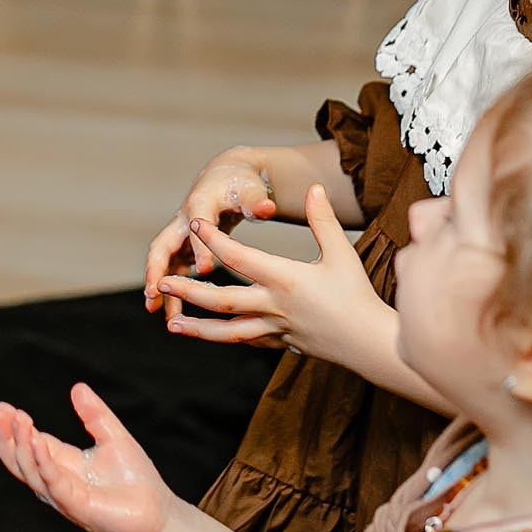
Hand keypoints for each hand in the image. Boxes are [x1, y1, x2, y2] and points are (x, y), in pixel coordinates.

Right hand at [0, 385, 175, 531]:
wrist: (158, 512)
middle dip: (6, 436)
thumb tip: (77, 387)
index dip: (15, 426)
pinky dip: (42, 461)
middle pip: (20, 459)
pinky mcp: (75, 505)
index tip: (3, 407)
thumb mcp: (113, 436)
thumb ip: (94, 414)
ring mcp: (63, 494)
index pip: (30, 443)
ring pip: (29, 471)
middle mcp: (57, 479)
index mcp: (63, 463)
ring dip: (20, 445)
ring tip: (17, 419)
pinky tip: (37, 440)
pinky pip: (52, 482)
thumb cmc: (136, 479)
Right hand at [144, 148, 278, 320]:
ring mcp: (181, 234)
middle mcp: (184, 220)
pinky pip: (172, 268)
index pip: (196, 225)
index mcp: (201, 204)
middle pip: (162, 244)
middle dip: (156, 269)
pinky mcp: (184, 245)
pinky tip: (172, 311)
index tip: (206, 271)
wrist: (228, 179)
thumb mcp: (251, 190)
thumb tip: (267, 209)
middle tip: (154, 293)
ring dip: (157, 283)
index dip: (200, 246)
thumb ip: (258, 202)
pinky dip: (170, 287)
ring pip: (163, 260)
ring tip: (155, 310)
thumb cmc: (241, 186)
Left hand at [154, 185, 388, 361]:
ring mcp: (275, 329)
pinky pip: (246, 340)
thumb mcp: (342, 254)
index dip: (213, 240)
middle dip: (189, 292)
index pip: (239, 258)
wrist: (370, 344)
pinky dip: (225, 337)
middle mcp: (274, 306)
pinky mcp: (280, 343)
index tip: (193, 224)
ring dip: (198, 328)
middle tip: (161, 283)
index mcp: (285, 280)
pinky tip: (209, 334)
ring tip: (172, 325)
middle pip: (223, 300)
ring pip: (228, 331)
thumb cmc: (357, 295)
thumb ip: (323, 221)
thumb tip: (314, 188)